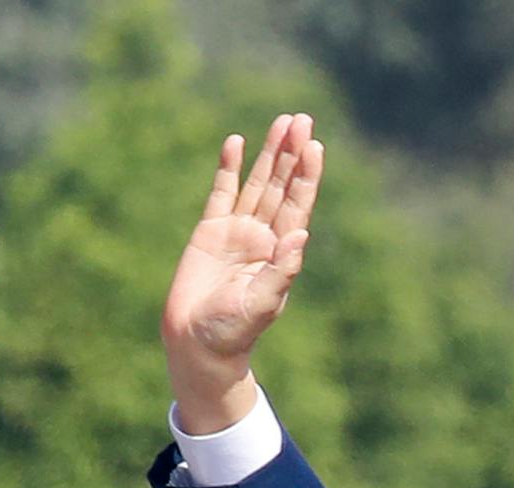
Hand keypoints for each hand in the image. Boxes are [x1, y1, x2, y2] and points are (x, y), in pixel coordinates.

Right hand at [161, 113, 324, 432]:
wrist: (199, 341)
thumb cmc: (234, 330)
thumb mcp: (263, 302)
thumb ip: (282, 269)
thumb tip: (301, 234)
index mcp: (282, 252)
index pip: (299, 205)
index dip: (307, 175)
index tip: (314, 146)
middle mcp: (264, 237)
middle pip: (282, 186)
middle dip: (292, 154)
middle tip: (303, 119)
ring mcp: (238, 231)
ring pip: (257, 183)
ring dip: (269, 153)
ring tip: (282, 122)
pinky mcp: (210, 230)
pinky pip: (222, 192)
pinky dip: (229, 167)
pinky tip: (237, 142)